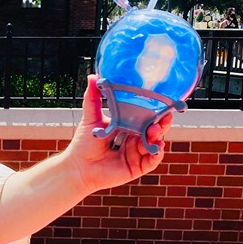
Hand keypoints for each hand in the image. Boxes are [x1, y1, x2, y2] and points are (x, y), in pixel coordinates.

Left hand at [65, 75, 171, 194]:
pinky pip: (152, 161)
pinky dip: (156, 154)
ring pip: (154, 143)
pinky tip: (156, 147)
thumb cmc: (84, 143)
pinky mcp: (137, 167)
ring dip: (158, 137)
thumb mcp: (91, 117)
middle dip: (162, 123)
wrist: (78, 167)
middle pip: (154, 129)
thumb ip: (94, 98)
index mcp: (128, 125)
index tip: (163, 102)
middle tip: (164, 117)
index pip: (145, 116)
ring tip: (154, 131)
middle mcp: (135, 139)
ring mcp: (137, 153)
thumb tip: (93, 76)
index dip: (155, 110)